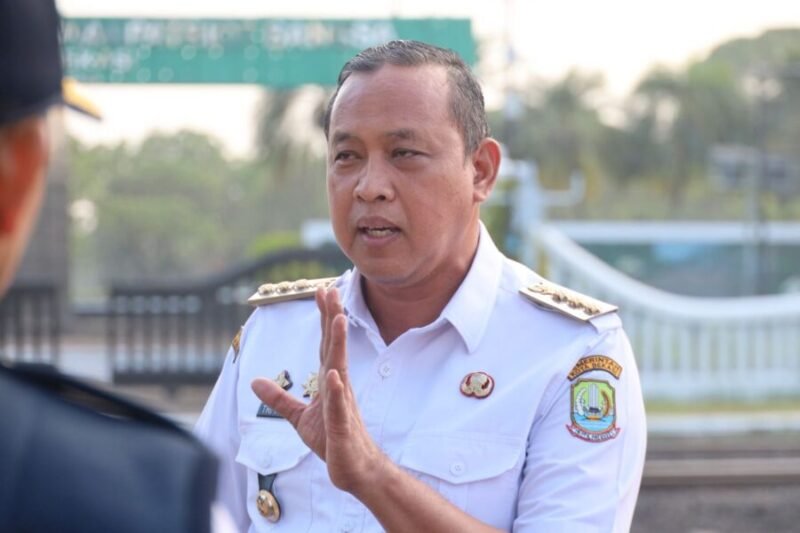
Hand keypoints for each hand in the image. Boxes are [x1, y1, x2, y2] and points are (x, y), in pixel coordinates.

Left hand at [251, 287, 385, 493]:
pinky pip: (338, 406)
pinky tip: (334, 374)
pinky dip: (336, 389)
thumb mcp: (299, 417)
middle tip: (331, 289)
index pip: (325, 344)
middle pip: (334, 347)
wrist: (354, 470)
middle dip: (332, 318)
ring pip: (340, 368)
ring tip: (338, 319)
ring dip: (339, 344)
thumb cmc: (333, 441)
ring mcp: (342, 405)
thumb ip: (279, 398)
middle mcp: (338, 386)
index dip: (323, 318)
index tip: (323, 291)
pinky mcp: (342, 426)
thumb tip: (255, 381)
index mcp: (330, 382)